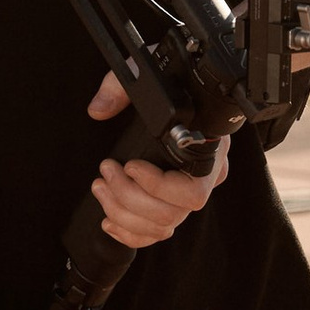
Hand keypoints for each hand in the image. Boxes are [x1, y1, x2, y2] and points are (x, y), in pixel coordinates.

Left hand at [87, 71, 230, 248]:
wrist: (182, 93)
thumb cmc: (171, 85)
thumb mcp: (143, 74)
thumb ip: (120, 87)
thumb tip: (99, 109)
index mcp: (210, 149)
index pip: (193, 190)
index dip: (157, 185)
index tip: (130, 165)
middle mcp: (204, 178)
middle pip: (173, 213)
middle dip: (130, 197)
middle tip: (106, 172)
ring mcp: (188, 195)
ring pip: (163, 226)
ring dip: (123, 213)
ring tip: (101, 188)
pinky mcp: (172, 206)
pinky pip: (157, 234)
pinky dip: (130, 233)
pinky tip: (109, 219)